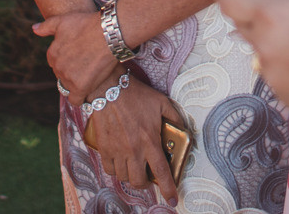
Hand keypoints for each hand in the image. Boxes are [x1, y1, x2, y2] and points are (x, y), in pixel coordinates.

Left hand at [34, 9, 120, 100]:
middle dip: (71, 70)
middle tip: (86, 62)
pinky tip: (86, 89)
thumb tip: (34, 29)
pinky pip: (75, 100)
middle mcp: (58, 67)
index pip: (55, 62)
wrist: (108, 33)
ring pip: (69, 86)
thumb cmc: (87, 24)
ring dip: (77, 81)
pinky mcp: (81, 87)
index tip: (78, 54)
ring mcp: (69, 78)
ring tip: (91, 71)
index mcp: (52, 54)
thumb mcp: (64, 20)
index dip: (67, 58)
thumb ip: (47, 26)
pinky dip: (79, 97)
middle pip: (62, 75)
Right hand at [80, 78, 184, 201]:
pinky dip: (115, 170)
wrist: (109, 89)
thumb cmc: (137, 95)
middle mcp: (134, 150)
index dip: (168, 189)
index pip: (161, 172)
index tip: (172, 199)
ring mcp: (117, 151)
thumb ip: (175, 117)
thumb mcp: (162, 103)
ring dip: (131, 176)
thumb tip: (184, 128)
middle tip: (147, 176)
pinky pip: (109, 170)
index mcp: (150, 141)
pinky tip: (120, 162)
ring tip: (134, 167)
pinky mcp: (104, 149)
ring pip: (124, 178)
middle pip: (139, 182)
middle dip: (146, 184)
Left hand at [217, 0, 288, 121]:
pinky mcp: (282, 95)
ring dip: (276, 43)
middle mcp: (262, 45)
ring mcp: (270, 74)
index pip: (226, 0)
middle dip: (258, 16)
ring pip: (261, 49)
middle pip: (242, 25)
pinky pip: (276, 72)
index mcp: (269, 15)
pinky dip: (288, 66)